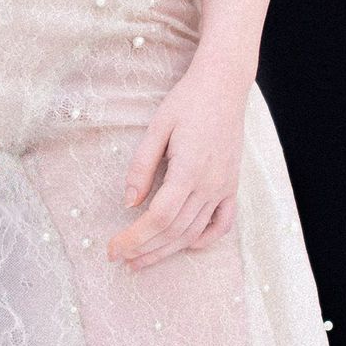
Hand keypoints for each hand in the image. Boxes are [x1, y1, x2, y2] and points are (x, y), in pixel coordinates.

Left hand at [108, 53, 248, 269]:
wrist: (224, 85)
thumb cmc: (187, 102)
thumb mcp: (157, 128)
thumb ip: (141, 167)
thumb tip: (128, 203)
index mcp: (189, 170)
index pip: (158, 218)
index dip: (134, 238)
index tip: (113, 248)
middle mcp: (209, 184)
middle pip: (174, 231)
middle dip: (145, 249)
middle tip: (121, 259)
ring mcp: (224, 187)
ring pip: (195, 231)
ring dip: (168, 250)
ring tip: (143, 259)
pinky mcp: (232, 185)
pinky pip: (223, 222)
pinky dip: (206, 239)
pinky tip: (186, 245)